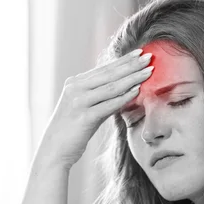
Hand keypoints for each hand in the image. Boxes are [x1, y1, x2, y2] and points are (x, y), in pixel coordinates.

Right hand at [38, 48, 152, 168]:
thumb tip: (123, 89)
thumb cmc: (71, 131)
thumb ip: (100, 97)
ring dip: (132, 78)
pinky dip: (124, 97)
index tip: (141, 53)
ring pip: (111, 87)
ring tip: (149, 71)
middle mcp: (75, 89)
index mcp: (74, 83)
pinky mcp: (84, 117)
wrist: (53, 151)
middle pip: (109, 74)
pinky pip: (109, 105)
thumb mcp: (84, 108)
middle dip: (131, 64)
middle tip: (150, 57)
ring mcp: (78, 102)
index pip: (104, 69)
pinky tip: (138, 90)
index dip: (124, 60)